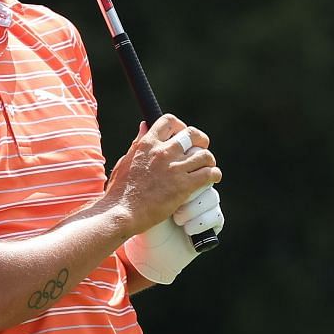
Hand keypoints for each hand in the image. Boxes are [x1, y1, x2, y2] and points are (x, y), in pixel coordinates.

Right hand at [106, 116, 221, 233]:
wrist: (122, 212)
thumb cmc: (120, 190)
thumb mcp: (125, 160)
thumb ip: (138, 143)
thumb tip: (144, 126)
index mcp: (147, 144)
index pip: (169, 121)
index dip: (180, 126)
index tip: (181, 135)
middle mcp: (162, 152)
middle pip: (192, 134)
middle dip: (200, 140)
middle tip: (201, 149)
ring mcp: (174, 168)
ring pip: (204, 155)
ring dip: (208, 160)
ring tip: (207, 167)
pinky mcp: (183, 186)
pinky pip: (209, 174)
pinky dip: (214, 174)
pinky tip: (211, 178)